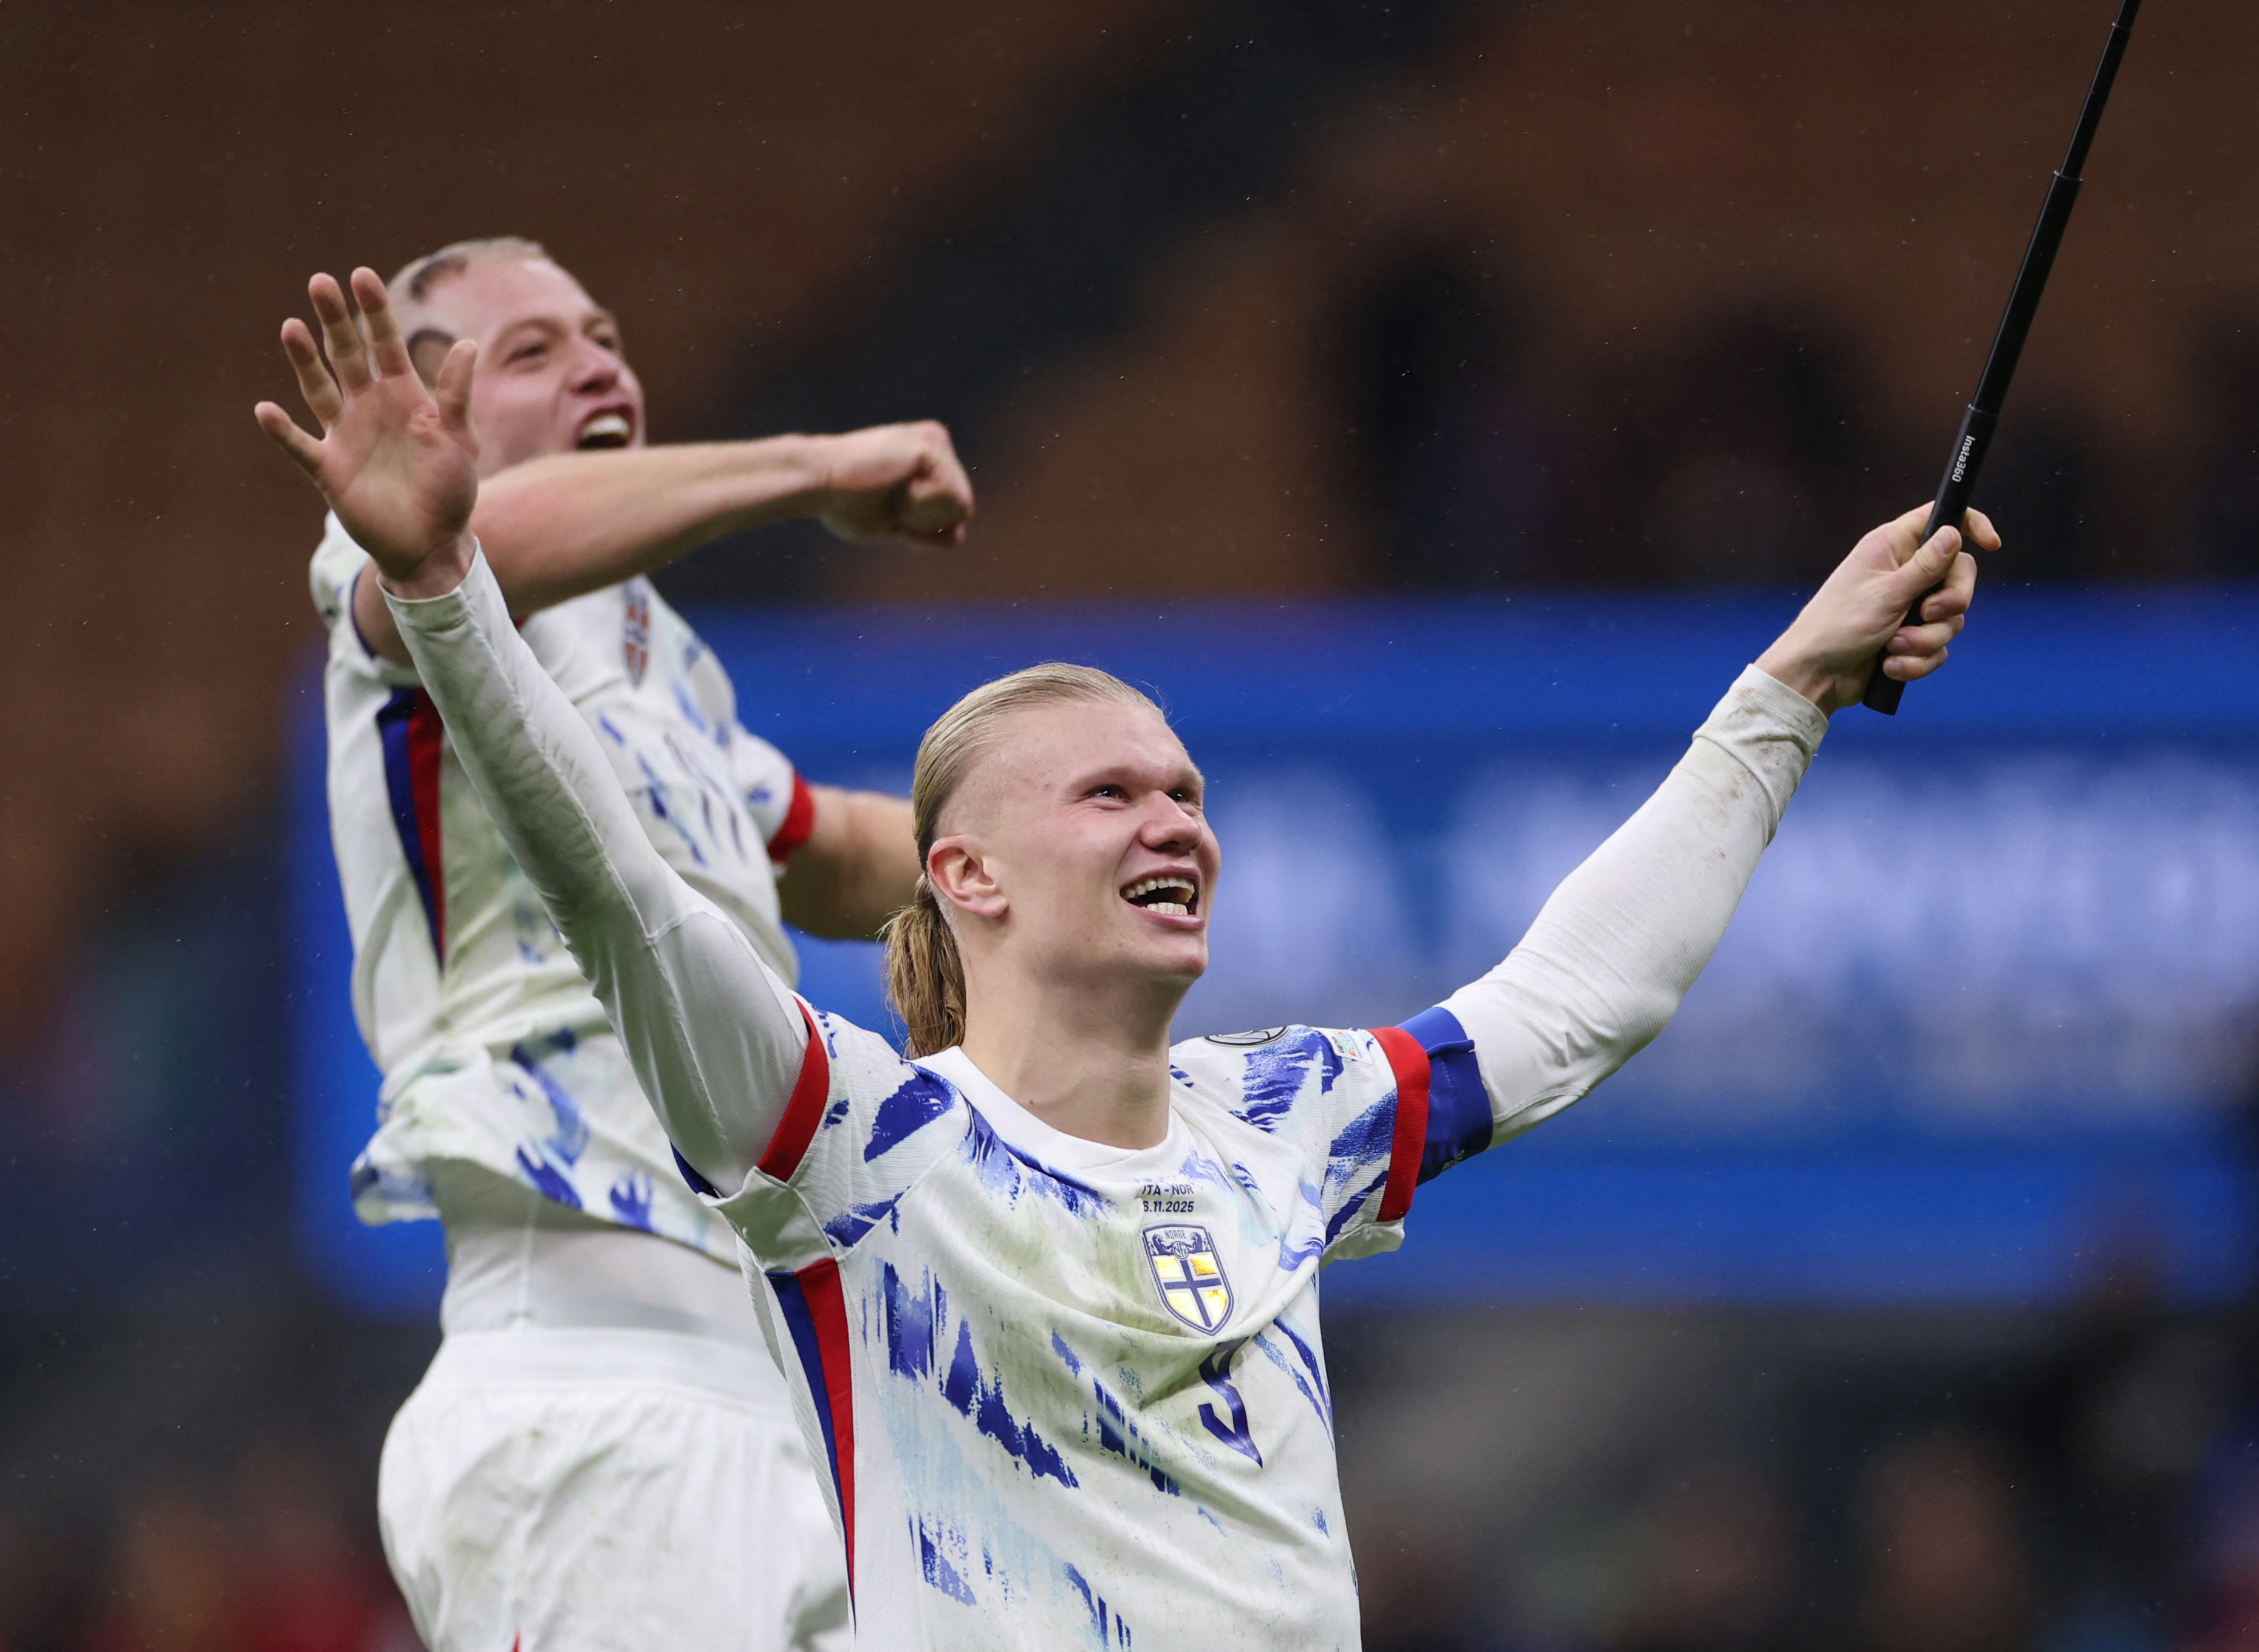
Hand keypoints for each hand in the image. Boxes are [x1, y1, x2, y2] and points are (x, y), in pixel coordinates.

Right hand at [255, 268, 481, 594]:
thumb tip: (469, 344)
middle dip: (334, 320)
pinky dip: (283, 431)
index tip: (360, 276)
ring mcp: (345, 435)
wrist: (434, 542)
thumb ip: (457, 394)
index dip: (373, 312)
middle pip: (347, 355)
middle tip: (320, 282)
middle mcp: (369, 407)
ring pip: (319, 388)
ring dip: (305, 361)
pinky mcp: (329, 469)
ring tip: (291, 327)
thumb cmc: (451, 490)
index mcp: (404, 396)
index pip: (386, 344)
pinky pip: (300, 446)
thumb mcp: (460, 439)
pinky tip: (266, 411)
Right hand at [809, 421, 973, 547]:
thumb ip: (923, 530)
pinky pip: (949, 496)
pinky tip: (891, 482)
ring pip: (961, 504)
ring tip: (887, 489)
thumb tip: (959, 536)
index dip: (923, 525)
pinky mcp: (931, 443)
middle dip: (925, 520)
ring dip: (921, 512)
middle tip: (886, 499)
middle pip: (963, 507)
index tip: (887, 507)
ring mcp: (936, 440)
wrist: (816, 483)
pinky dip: (918, 503)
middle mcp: (937, 442)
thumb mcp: (890, 524)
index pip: (955, 510)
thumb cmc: (842, 503)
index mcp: (928, 458)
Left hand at [1755, 504, 1993, 714]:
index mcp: (1891, 547)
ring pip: (1951, 617)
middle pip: (1959, 574)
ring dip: (1925, 639)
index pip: (1939, 519)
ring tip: (1894, 646)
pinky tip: (1890, 666)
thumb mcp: (1886, 593)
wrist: (1816, 676)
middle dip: (1952, 600)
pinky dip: (1917, 660)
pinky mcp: (1910, 638)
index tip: (1992, 544)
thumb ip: (1925, 566)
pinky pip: (1938, 647)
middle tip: (1929, 613)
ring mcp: (1908, 607)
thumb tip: (1954, 532)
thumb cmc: (1838, 627)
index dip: (1969, 525)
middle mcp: (1903, 573)